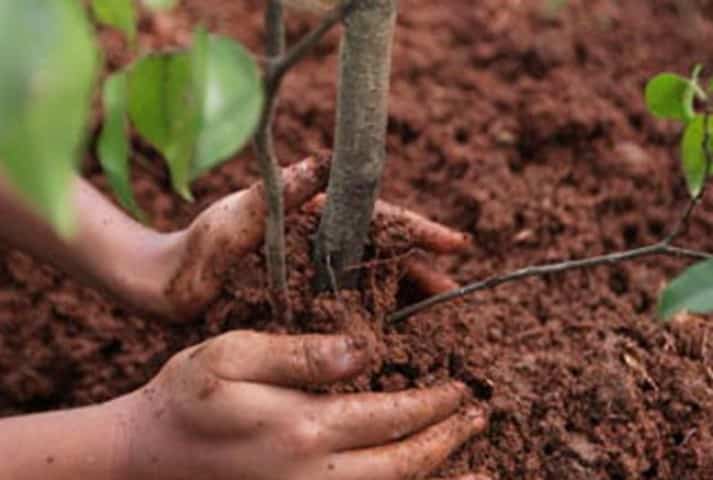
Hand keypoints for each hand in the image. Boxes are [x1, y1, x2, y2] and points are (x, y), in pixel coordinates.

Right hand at [118, 331, 485, 479]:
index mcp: (303, 426)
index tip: (461, 389)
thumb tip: (364, 350)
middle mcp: (313, 474)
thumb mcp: (233, 355)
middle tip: (479, 417)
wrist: (144, 459)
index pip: (391, 416)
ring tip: (484, 473)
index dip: (433, 403)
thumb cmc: (186, 398)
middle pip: (404, 463)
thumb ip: (300, 354)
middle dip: (448, 440)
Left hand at [161, 158, 469, 321]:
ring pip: (369, 279)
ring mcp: (312, 271)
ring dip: (402, 293)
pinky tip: (392, 334)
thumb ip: (280, 193)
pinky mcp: (303, 300)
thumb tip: (325, 161)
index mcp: (311, 214)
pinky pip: (347, 305)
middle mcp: (318, 240)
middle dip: (419, 266)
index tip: (453, 243)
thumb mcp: (236, 218)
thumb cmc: (194, 249)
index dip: (416, 229)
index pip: (374, 216)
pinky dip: (372, 315)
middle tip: (453, 288)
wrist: (165, 288)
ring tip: (434, 312)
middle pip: (380, 250)